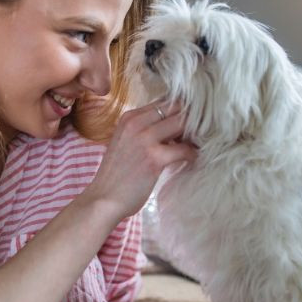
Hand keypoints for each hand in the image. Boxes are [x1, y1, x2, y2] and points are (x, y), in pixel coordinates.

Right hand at [81, 100, 196, 221]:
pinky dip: (192, 154)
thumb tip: (173, 128)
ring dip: (194, 134)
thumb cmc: (116, 175)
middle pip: (175, 107)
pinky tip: (192, 160)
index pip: (164, 102)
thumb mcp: (126, 142)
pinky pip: (184, 149)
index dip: (180, 110)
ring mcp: (145, 139)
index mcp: (129, 117)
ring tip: (196, 145)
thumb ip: (144, 130)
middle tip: (198, 133)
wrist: (103, 199)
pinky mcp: (154, 158)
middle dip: (191, 118)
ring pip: (182, 123)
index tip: (189, 123)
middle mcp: (136, 123)